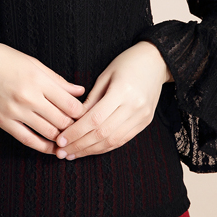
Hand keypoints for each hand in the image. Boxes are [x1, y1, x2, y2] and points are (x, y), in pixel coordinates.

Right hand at [0, 38, 85, 154]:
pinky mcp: (3, 121)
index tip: (86, 115)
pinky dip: (43, 147)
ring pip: (48, 132)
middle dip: (74, 127)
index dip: (82, 113)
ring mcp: (15, 111)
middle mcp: (28, 97)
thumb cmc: (2, 58)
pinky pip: (27, 140)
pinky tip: (52, 148)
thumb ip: (57, 80)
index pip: (70, 105)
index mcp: (38, 80)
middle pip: (62, 121)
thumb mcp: (33, 63)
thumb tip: (79, 91)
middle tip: (80, 129)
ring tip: (69, 138)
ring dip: (61, 138)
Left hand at [54, 42, 171, 159]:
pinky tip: (90, 149)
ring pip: (113, 141)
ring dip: (90, 150)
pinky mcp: (145, 122)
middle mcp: (134, 106)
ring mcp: (142, 116)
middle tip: (61, 152)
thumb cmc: (127, 63)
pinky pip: (123, 140)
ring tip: (72, 154)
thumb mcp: (105, 76)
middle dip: (80, 145)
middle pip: (102, 133)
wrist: (156, 62)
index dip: (76, 132)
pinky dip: (105, 147)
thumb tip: (74, 121)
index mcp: (122, 91)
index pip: (95, 119)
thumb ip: (91, 99)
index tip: (60, 139)